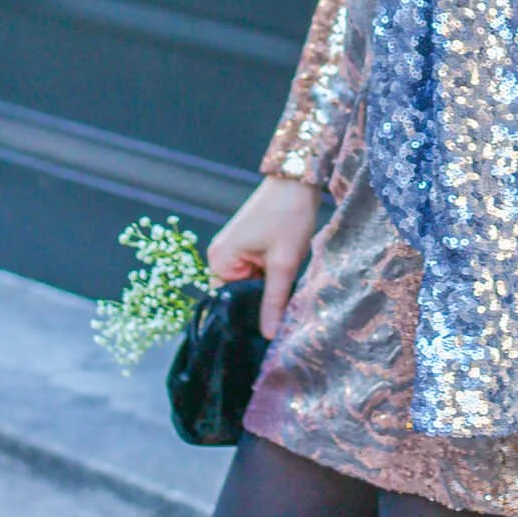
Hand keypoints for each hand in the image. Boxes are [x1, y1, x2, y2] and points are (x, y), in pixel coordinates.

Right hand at [206, 176, 320, 338]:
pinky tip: (283, 280)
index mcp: (220, 259)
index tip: (268, 331)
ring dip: (266, 288)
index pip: (227, 302)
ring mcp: (232, 248)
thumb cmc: (288, 216)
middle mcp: (219, 254)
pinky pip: (253, 271)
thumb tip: (267, 336)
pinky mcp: (245, 244)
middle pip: (237, 293)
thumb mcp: (284, 263)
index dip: (247, 316)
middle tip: (281, 317)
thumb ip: (274, 300)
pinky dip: (268, 276)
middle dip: (259, 302)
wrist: (298, 180)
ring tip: (284, 297)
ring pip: (248, 283)